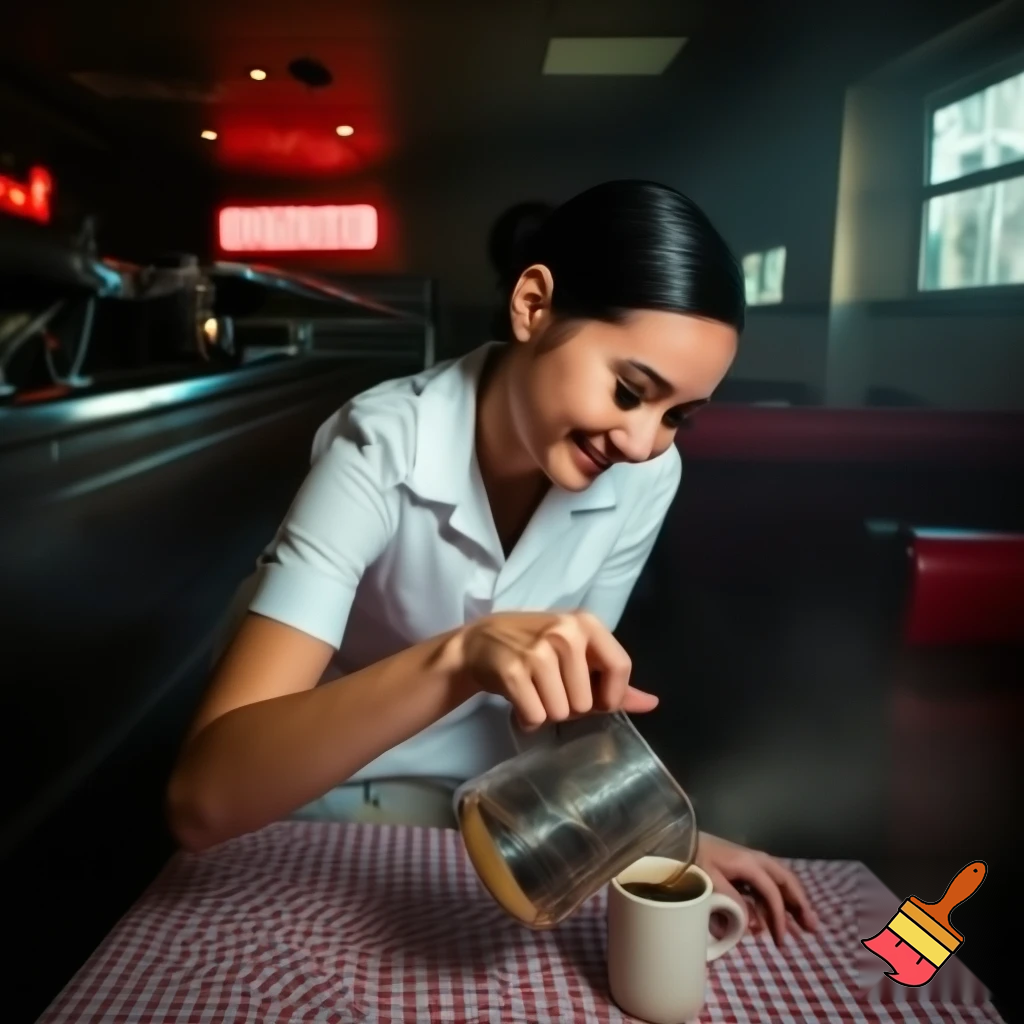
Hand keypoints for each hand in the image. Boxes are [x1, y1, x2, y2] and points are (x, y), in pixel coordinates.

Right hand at [455, 610, 657, 729]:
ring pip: (561, 712)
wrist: (480, 642)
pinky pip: (536, 717)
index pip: (620, 666)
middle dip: (569, 706)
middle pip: (587, 701)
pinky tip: (518, 700)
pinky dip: (527, 718)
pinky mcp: (514, 671)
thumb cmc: (535, 647)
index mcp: (587, 623)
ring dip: (546, 713)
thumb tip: (652, 704)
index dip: (611, 695)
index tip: (596, 700)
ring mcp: (538, 651)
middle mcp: (565, 632)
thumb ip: (615, 679)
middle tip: (550, 688)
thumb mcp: (577, 653)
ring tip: (533, 692)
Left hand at [696, 832, 818, 943]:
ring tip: (804, 923)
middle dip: (800, 905)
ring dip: (792, 902)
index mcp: (749, 863)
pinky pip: (767, 883)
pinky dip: (776, 898)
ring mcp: (751, 862)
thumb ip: (731, 900)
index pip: (772, 892)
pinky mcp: (743, 867)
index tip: (780, 940)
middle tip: (812, 927)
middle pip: (785, 882)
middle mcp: (756, 860)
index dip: (779, 917)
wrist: (678, 840)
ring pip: (779, 882)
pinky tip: (779, 914)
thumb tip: (753, 922)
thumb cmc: (692, 858)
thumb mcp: (709, 880)